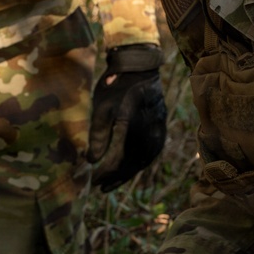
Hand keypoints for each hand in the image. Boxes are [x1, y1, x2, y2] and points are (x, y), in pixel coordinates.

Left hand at [88, 44, 166, 190]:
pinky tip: (128, 168)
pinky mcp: (162, 127)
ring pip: (145, 159)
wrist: (139, 67)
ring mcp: (159, 128)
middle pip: (134, 162)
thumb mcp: (101, 108)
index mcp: (132, 123)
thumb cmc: (115, 85)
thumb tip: (92, 162)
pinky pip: (152, 152)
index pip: (120, 156)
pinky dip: (139, 163)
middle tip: (101, 187)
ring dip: (128, 173)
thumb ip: (97, 136)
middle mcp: (149, 129)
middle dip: (117, 177)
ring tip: (112, 182)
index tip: (93, 179)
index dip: (107, 171)